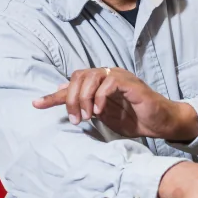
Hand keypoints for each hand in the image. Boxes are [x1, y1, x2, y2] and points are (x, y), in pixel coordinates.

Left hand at [34, 67, 197, 141]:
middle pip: (77, 77)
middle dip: (70, 99)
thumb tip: (62, 99)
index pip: (71, 83)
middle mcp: (106, 75)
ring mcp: (118, 77)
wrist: (160, 122)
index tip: (36, 104)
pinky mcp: (130, 83)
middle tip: (74, 119)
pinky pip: (109, 83)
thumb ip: (84, 106)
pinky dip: (100, 97)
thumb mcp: (102, 115)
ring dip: (83, 99)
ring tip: (86, 117)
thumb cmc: (134, 118)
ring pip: (90, 77)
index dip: (53, 95)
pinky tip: (99, 112)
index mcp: (98, 82)